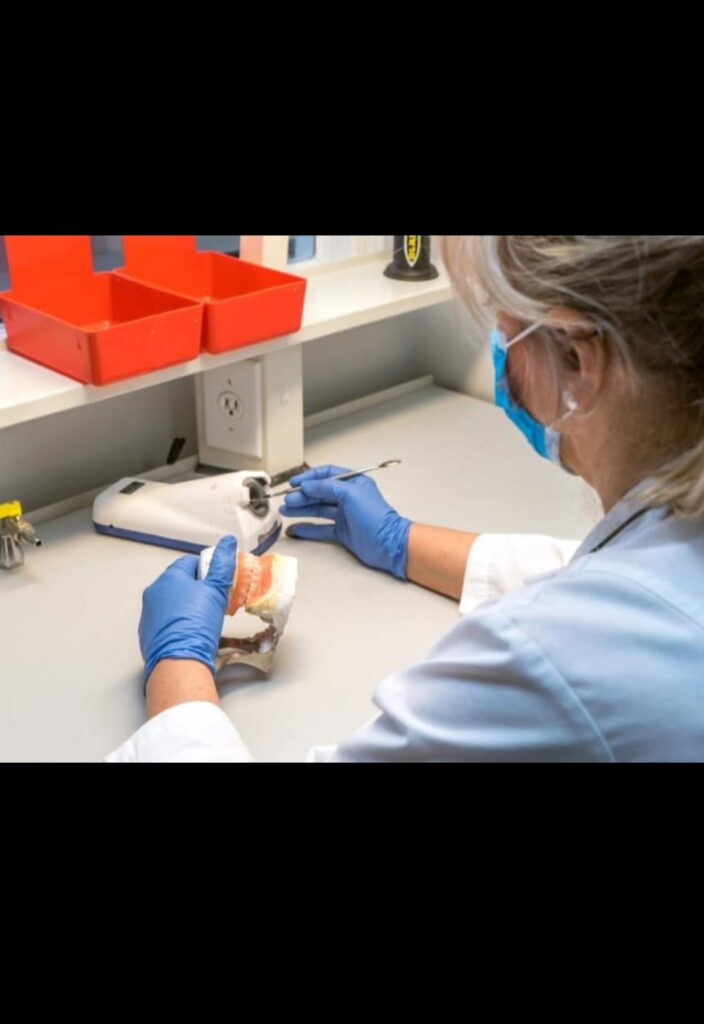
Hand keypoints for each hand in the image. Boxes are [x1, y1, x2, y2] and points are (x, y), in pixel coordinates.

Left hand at [139, 534, 236, 687]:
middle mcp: (154, 593)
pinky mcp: (148, 633)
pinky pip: (166, 622)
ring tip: (205, 620)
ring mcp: (149, 614)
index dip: (208, 570)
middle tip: (215, 601)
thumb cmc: (196, 625)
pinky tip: (191, 633)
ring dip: (188, 607)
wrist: (179, 661)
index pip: (191, 562)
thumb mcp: (216, 590)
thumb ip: (222, 565)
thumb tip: (227, 543)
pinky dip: (178, 624)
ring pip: (173, 603)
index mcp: (169, 578)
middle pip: (181, 583)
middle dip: (199, 589)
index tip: (219, 581)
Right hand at [280, 465, 410, 578]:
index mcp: (353, 483)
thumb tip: (307, 485)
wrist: (388, 544)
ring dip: (301, 510)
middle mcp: (348, 497)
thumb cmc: (375, 516)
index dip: (309, 477)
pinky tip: (295, 529)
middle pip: (320, 493)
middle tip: (287, 500)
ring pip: (318, 510)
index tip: (294, 483)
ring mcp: (345, 515)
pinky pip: (321, 529)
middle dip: (302, 496)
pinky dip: (307, 529)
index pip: (327, 474)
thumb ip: (326, 487)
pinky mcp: (342, 532)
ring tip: (285, 511)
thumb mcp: (350, 494)